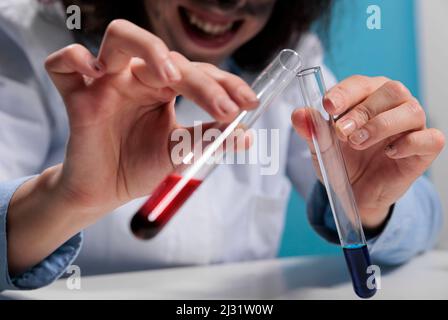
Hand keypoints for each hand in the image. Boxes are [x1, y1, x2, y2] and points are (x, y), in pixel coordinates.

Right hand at [44, 19, 257, 215]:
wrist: (105, 192)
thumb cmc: (141, 167)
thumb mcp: (181, 153)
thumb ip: (210, 140)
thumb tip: (247, 135)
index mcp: (164, 88)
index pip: (198, 72)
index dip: (225, 84)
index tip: (249, 103)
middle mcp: (137, 78)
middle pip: (168, 56)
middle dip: (200, 81)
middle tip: (224, 109)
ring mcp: (106, 82)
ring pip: (121, 37)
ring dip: (149, 50)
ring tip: (170, 78)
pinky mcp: (76, 95)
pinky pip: (64, 63)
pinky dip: (75, 58)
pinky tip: (95, 71)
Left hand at [292, 75, 444, 228]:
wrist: (356, 193)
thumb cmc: (343, 162)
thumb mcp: (321, 147)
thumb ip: (311, 130)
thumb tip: (298, 114)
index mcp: (367, 97)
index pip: (360, 84)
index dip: (345, 92)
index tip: (328, 106)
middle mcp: (393, 106)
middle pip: (390, 90)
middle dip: (362, 110)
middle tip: (342, 132)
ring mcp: (412, 126)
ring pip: (411, 110)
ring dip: (381, 125)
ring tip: (358, 143)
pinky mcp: (424, 149)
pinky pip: (430, 138)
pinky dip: (410, 143)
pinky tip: (389, 153)